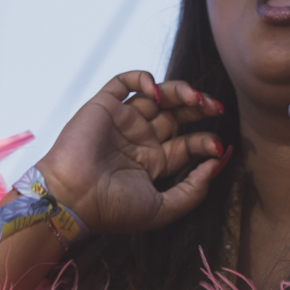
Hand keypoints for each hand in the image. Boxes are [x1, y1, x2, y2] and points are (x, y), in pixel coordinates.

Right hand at [36, 71, 226, 233]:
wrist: (73, 198)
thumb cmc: (113, 208)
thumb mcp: (163, 209)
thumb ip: (193, 192)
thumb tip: (215, 165)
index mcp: (152, 163)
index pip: (186, 144)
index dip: (205, 141)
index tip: (217, 146)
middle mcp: (139, 139)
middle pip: (177, 115)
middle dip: (199, 108)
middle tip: (215, 108)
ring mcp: (122, 121)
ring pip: (158, 95)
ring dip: (180, 91)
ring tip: (194, 98)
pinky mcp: (104, 106)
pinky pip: (124, 82)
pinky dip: (143, 79)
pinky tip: (157, 93)